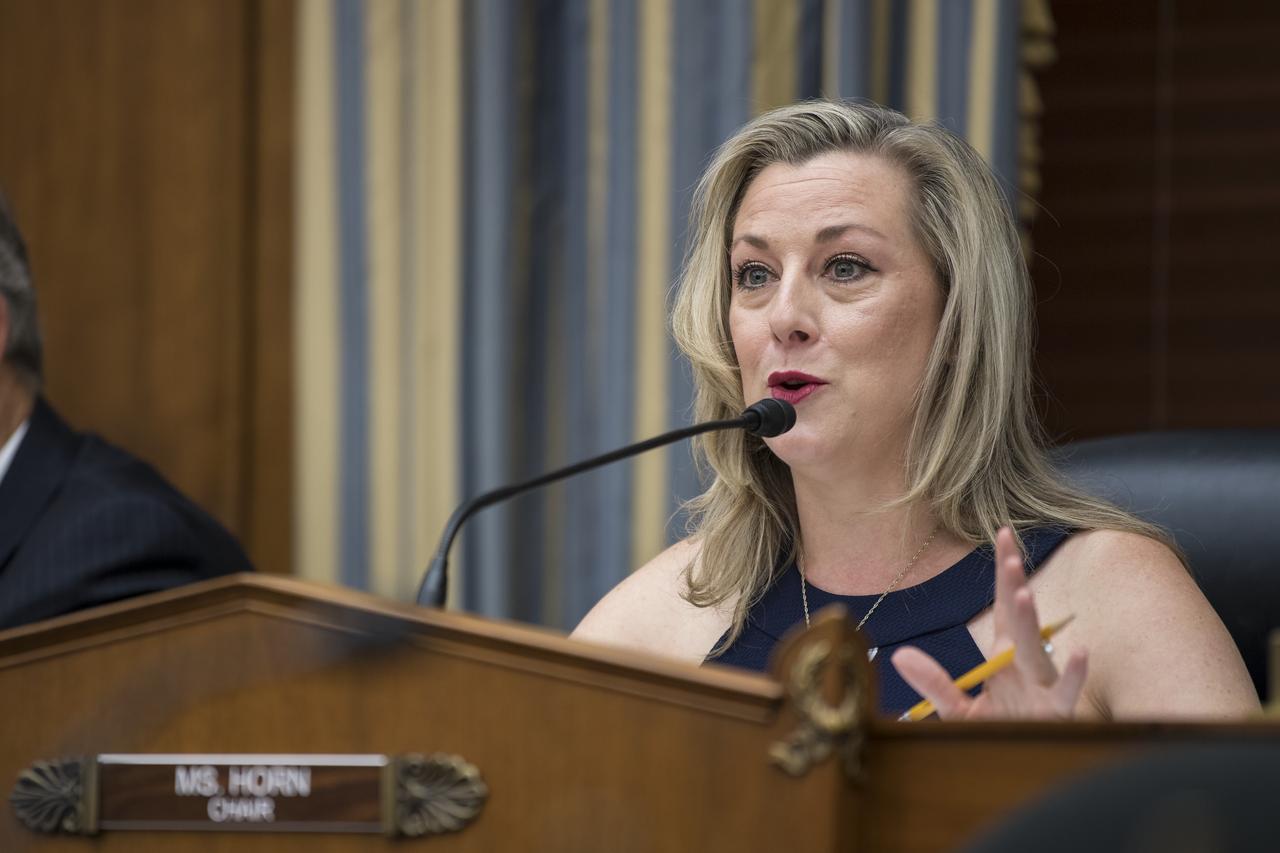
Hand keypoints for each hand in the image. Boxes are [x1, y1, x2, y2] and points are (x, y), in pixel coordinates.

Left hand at [890, 526, 1087, 719]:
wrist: (1021, 769)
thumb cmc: (999, 733)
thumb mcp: (958, 709)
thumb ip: (933, 682)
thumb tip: (899, 656)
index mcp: (1005, 657)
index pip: (1004, 606)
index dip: (1004, 572)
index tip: (1002, 533)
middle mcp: (1026, 665)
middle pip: (1019, 620)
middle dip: (1014, 586)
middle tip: (1009, 553)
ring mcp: (1042, 688)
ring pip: (1038, 651)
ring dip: (1030, 623)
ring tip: (1023, 596)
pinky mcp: (1056, 715)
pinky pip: (1066, 693)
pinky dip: (1074, 674)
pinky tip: (1081, 651)